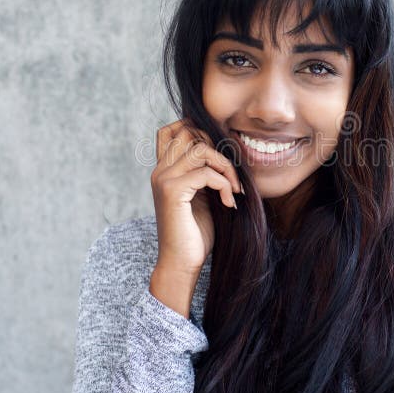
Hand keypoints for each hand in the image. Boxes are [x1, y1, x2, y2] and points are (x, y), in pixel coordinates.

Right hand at [151, 118, 242, 273]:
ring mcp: (163, 179)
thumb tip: (227, 149)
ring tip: (233, 189)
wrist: (182, 263)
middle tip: (230, 175)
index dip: (198, 131)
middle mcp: (160, 170)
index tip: (219, 158)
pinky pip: (206, 173)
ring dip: (225, 166)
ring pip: (200, 149)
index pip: (171, 129)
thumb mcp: (203, 195)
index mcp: (164, 169)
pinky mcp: (172, 191)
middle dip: (217, 147)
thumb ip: (206, 171)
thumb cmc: (195, 233)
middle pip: (188, 131)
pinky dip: (224, 185)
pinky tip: (229, 203)